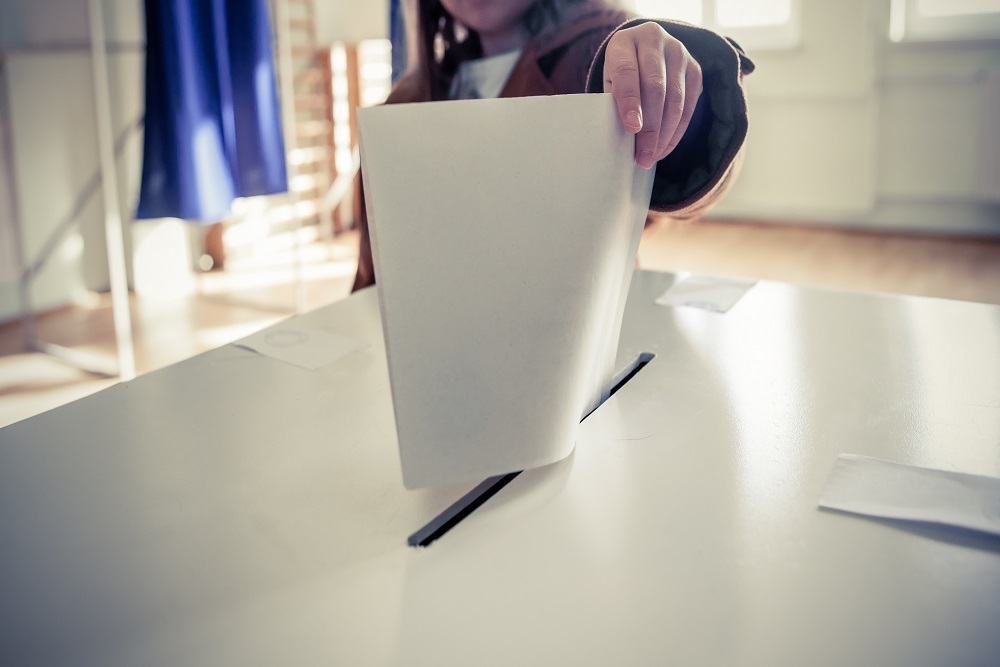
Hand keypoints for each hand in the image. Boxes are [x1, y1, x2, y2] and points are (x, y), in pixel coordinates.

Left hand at [603, 22, 702, 168]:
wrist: (644, 51)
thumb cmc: (621, 74)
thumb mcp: (610, 82)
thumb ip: (614, 101)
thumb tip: (623, 140)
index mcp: (625, 41)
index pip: (627, 71)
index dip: (630, 101)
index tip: (631, 128)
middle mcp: (654, 40)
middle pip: (655, 87)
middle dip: (650, 127)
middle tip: (643, 156)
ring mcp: (679, 52)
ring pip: (675, 99)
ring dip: (665, 134)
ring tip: (652, 157)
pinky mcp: (695, 69)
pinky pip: (689, 105)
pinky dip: (677, 131)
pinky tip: (664, 148)